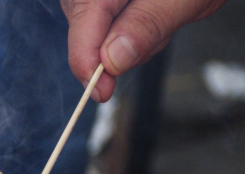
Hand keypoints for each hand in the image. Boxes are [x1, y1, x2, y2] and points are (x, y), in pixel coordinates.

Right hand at [61, 0, 226, 101]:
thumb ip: (147, 24)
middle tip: (162, 27)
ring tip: (161, 11)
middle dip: (119, 46)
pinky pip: (106, 25)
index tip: (102, 93)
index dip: (88, 65)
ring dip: (129, 36)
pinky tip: (151, 11)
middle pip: (86, 32)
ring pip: (96, 33)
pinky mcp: (98, 2)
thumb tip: (112, 62)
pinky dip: (129, 28)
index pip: (81, 27)